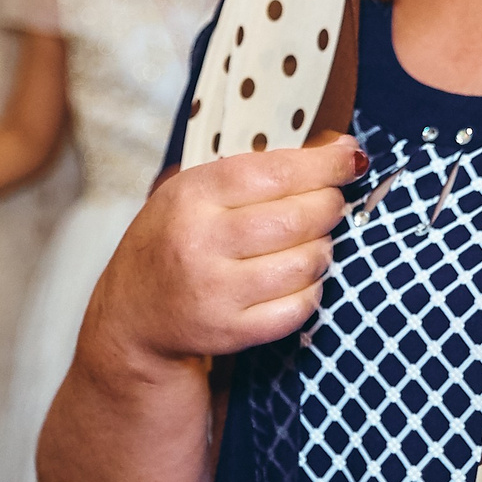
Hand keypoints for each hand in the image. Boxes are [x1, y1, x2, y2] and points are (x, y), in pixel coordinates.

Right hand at [81, 137, 364, 368]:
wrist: (133, 316)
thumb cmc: (173, 241)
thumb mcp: (194, 191)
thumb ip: (257, 169)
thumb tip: (338, 150)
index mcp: (192, 195)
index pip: (277, 172)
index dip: (324, 164)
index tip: (349, 159)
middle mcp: (201, 242)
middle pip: (299, 217)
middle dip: (330, 205)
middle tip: (331, 202)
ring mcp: (216, 291)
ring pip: (306, 262)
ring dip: (323, 249)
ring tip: (311, 242)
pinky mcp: (231, 331)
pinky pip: (300, 307)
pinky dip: (311, 290)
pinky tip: (298, 278)